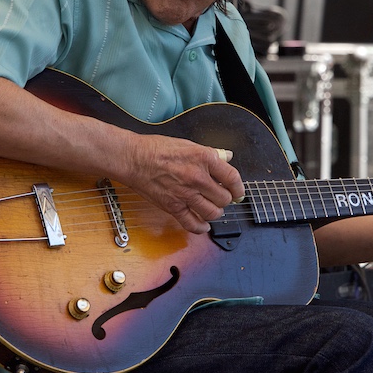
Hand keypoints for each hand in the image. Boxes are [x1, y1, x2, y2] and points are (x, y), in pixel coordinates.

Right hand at [124, 134, 244, 233]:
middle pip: (224, 198)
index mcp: (204, 159)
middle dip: (225, 199)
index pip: (232, 178)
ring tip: (212, 207)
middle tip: (221, 197)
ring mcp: (186, 194)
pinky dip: (201, 227)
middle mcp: (197, 178)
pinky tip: (204, 224)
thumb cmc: (157, 149)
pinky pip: (193, 224)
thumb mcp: (189, 144)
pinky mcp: (173, 207)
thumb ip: (211, 153)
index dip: (239, 188)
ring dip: (215, 212)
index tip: (238, 191)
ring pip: (212, 213)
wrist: (134, 159)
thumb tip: (227, 157)